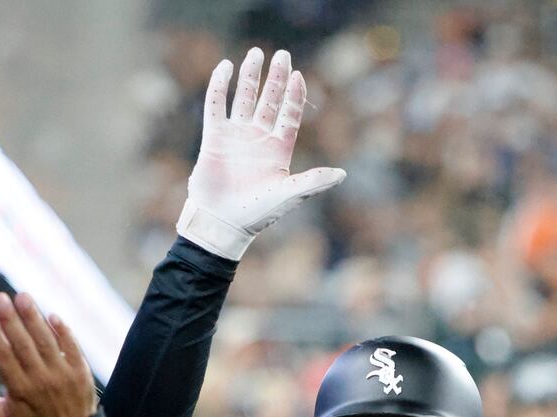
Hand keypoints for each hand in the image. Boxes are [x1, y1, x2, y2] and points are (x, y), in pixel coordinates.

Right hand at [0, 292, 97, 416]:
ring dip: (33, 318)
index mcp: (20, 389)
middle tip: (0, 297)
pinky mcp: (80, 371)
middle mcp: (40, 380)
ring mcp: (62, 374)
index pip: (4, 357)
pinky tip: (51, 314)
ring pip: (45, 341)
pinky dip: (62, 331)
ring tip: (22, 297)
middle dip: (10, 319)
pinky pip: (71, 347)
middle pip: (23, 344)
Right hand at [177, 48, 346, 259]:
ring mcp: (236, 136)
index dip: (294, 95)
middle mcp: (259, 139)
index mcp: (279, 149)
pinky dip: (220, 87)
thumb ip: (314, 182)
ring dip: (250, 76)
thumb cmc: (257, 213)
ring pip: (244, 98)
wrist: (222, 222)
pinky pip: (216, 106)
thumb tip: (342, 174)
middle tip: (282, 55)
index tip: (298, 74)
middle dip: (276, 78)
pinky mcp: (214, 137)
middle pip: (269, 101)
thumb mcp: (289, 195)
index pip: (289, 114)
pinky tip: (226, 68)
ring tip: (256, 53)